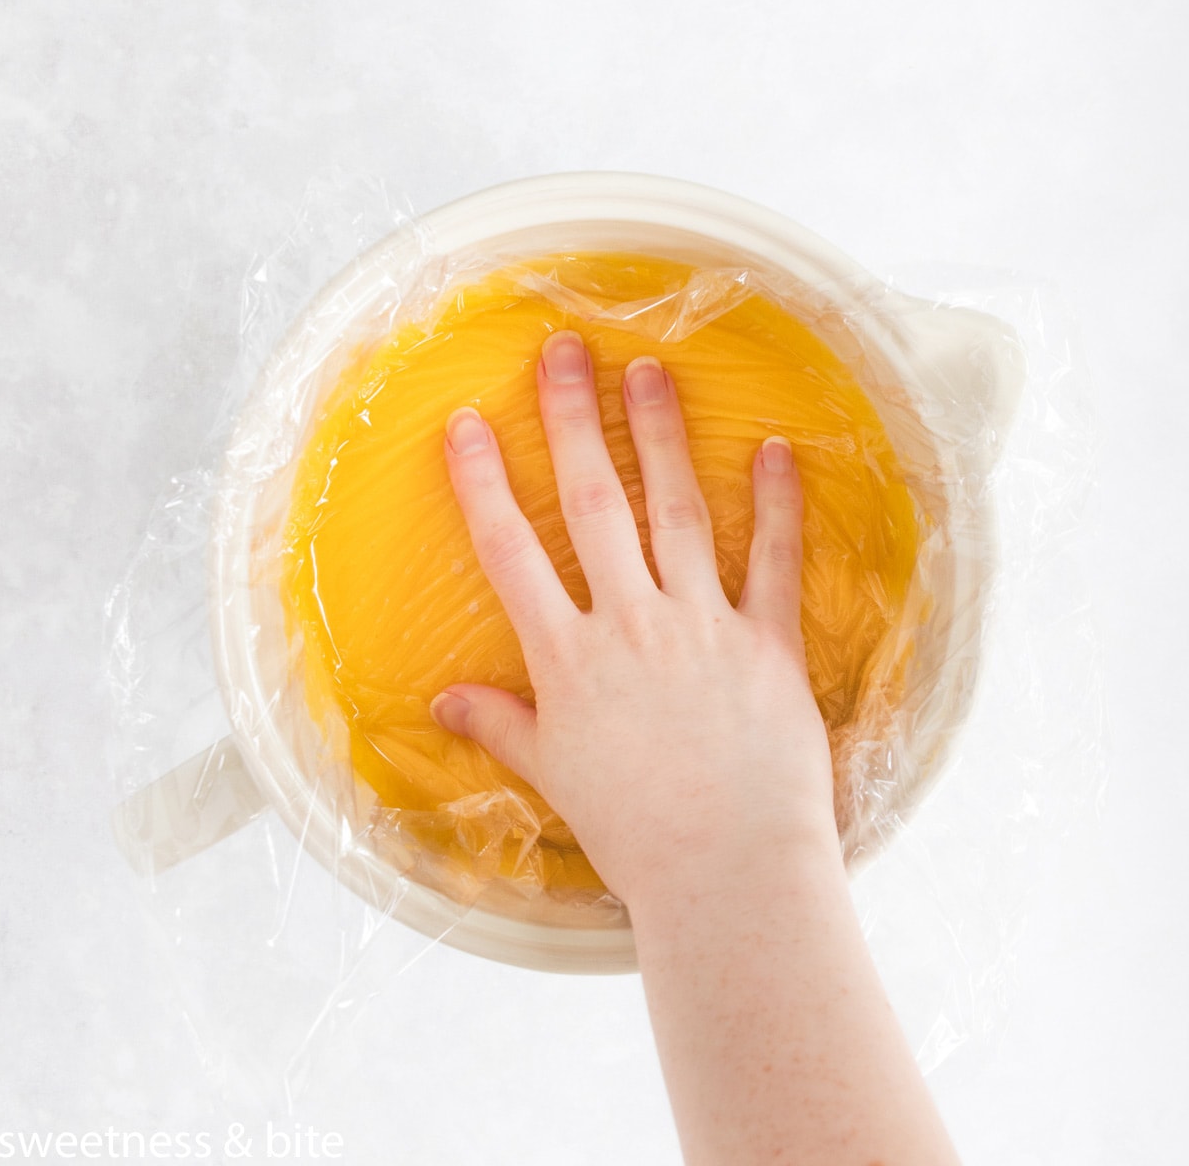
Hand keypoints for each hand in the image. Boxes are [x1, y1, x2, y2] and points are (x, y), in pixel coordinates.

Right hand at [430, 330, 836, 907]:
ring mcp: (703, 625)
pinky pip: (775, 561)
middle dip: (574, 421)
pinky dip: (778, 505)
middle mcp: (630, 622)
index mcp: (569, 656)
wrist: (725, 871)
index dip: (484, 482)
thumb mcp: (554, 775)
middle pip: (592, 503)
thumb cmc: (633, 830)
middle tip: (565, 351)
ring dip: (661, 437)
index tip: (467, 424)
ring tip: (649, 373)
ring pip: (676, 512)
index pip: (510, 551)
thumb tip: (443, 702)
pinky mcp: (768, 643)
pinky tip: (776, 451)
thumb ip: (500, 726)